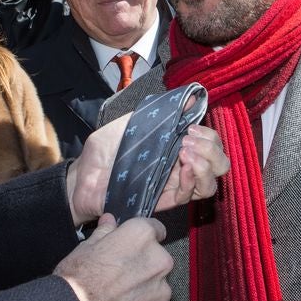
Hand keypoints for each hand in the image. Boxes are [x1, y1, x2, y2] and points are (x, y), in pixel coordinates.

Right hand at [54, 214, 172, 300]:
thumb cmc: (76, 280)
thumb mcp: (85, 247)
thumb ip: (105, 232)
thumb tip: (110, 222)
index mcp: (142, 237)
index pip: (155, 229)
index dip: (143, 238)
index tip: (135, 246)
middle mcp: (159, 261)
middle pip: (158, 260)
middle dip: (144, 266)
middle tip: (120, 276)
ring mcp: (161, 291)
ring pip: (157, 287)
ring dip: (144, 290)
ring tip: (119, 298)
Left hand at [67, 111, 227, 225]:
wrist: (82, 177)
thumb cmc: (103, 150)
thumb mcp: (131, 122)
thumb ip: (161, 111)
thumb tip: (191, 98)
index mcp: (175, 146)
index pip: (210, 143)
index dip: (210, 136)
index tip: (192, 127)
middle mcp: (179, 166)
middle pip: (218, 164)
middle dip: (213, 150)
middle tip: (189, 140)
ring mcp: (173, 185)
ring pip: (209, 184)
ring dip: (206, 166)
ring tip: (187, 154)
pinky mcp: (163, 202)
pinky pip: (188, 196)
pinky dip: (192, 181)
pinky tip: (183, 168)